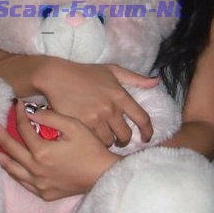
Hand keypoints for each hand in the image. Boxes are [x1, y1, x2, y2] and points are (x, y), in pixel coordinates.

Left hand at [0, 101, 119, 200]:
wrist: (104, 176)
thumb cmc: (91, 148)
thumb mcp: (73, 126)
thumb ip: (50, 117)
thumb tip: (29, 109)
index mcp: (42, 152)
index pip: (23, 129)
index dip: (18, 113)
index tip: (15, 102)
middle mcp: (35, 169)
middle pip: (9, 148)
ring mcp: (38, 183)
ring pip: (11, 168)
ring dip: (0, 154)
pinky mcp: (44, 193)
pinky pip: (22, 181)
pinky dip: (13, 170)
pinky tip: (10, 164)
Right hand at [32, 58, 157, 146]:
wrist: (57, 77)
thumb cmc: (85, 73)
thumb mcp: (112, 70)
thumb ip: (135, 78)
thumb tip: (156, 82)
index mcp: (120, 95)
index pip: (143, 119)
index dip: (148, 132)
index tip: (146, 138)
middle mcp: (110, 109)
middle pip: (126, 135)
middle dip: (124, 139)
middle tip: (120, 139)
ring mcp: (96, 118)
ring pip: (109, 141)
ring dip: (109, 141)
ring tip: (104, 137)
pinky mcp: (81, 126)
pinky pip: (94, 141)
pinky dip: (95, 141)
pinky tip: (92, 137)